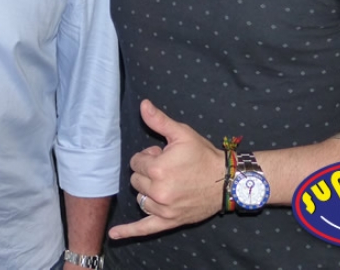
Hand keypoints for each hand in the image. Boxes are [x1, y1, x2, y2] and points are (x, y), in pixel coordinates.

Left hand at [108, 99, 224, 239]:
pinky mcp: (169, 221)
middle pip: (135, 180)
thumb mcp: (181, 134)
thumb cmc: (203, 155)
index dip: (148, 157)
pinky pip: (145, 228)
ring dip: (147, 191)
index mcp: (158, 169)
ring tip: (167, 183)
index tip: (162, 156)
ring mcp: (163, 209)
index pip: (135, 162)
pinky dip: (129, 231)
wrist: (226, 181)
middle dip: (147, 173)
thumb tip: (142, 104)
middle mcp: (158, 191)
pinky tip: (114, 234)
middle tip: (168, 169)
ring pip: (140, 198)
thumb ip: (159, 121)